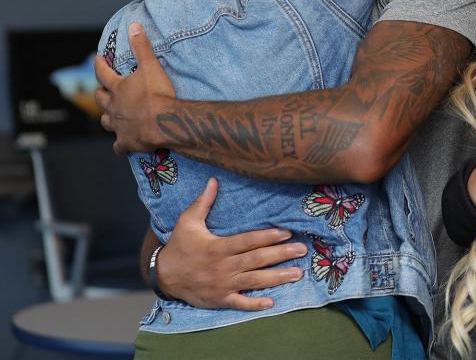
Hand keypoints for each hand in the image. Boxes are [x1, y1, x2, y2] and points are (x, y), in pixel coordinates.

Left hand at [95, 22, 176, 154]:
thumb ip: (142, 46)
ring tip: (111, 116)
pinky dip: (119, 145)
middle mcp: (113, 107)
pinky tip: (121, 146)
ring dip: (107, 118)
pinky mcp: (126, 142)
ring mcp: (118, 126)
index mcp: (117, 88)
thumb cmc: (157, 94)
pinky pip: (118, 146)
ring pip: (106, 122)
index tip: (97, 58)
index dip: (99, 65)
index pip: (103, 74)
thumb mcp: (151, 66)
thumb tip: (133, 25)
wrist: (164, 122)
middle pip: (100, 100)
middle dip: (100, 93)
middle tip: (102, 90)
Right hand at [155, 178, 307, 309]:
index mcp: (218, 247)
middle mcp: (223, 266)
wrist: (163, 275)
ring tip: (297, 273)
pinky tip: (271, 303)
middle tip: (302, 250)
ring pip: (254, 281)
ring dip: (277, 278)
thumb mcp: (188, 222)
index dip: (268, 237)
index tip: (287, 233)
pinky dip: (254, 304)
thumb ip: (202, 202)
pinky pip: (239, 303)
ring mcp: (222, 285)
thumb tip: (213, 180)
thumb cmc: (179, 245)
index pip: (247, 241)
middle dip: (281, 255)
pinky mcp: (220, 299)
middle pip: (256, 260)